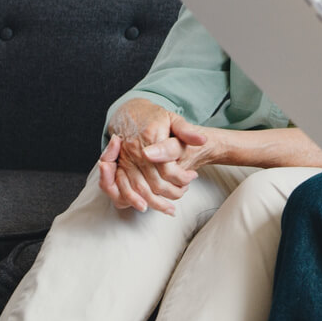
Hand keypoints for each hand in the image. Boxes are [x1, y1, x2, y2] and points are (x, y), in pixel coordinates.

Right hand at [100, 99, 209, 214]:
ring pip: (140, 190)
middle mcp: (136, 151)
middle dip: (172, 192)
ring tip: (171, 207)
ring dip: (156, 203)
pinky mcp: (119, 167)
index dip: (182, 177)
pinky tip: (150, 206)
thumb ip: (187, 131)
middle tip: (185, 191)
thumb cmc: (154, 117)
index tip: (193, 176)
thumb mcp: (173, 119)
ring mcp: (126, 160)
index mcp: (151, 138)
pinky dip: (136, 201)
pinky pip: (125, 189)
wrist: (129, 113)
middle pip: (154, 183)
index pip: (168, 168)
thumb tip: (203, 140)